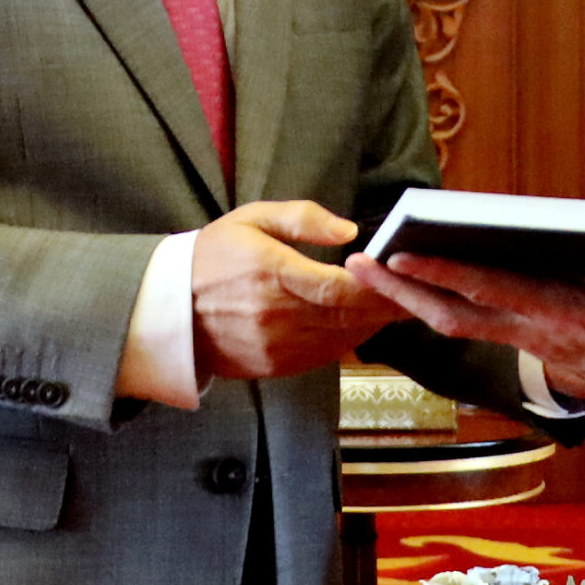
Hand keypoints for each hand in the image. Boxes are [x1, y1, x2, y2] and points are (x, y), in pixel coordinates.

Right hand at [193, 202, 399, 380]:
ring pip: (343, 340)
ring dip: (374, 325)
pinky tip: (363, 324)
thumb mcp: (250, 219)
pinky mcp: (274, 366)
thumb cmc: (212, 256)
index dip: (375, 284)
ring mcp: (276, 347)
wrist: (168, 310)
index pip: (338, 288)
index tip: (399, 272)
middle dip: (387, 305)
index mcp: (272, 274)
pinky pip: (324, 355)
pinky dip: (350, 340)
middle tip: (417, 291)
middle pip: (349, 317)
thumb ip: (301, 218)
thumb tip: (349, 231)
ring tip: (400, 306)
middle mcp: (276, 316)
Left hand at [344, 252, 584, 405]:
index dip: (441, 275)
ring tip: (377, 268)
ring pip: (461, 321)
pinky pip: (480, 323)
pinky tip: (428, 283)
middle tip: (354, 267)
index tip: (399, 256)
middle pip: (453, 315)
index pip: (488, 292)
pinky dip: (447, 303)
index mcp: (561, 318)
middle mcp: (534, 333)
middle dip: (400, 292)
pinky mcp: (538, 339)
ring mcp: (532, 340)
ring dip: (415, 298)